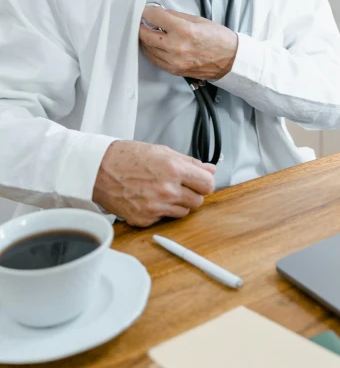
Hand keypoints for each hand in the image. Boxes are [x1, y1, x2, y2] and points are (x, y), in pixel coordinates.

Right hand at [92, 140, 215, 226]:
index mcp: (174, 170)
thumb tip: (210, 169)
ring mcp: (156, 207)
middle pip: (198, 200)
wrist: (98, 170)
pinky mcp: (144, 220)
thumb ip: (189, 162)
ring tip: (162, 190)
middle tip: (179, 184)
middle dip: (192, 192)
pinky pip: (164, 218)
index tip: (201, 180)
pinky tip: (149, 198)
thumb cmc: (127, 157)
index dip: (205, 182)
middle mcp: (167, 190)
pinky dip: (161, 210)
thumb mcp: (162, 151)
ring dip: (178, 203)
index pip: (207, 184)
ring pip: (184, 212)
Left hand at [139, 6, 237, 80]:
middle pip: (145, 35)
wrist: (230, 59)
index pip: (155, 17)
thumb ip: (176, 16)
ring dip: (145, 39)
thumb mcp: (197, 20)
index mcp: (184, 30)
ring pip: (148, 49)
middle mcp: (176, 47)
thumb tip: (160, 14)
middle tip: (141, 21)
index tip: (143, 10)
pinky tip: (154, 45)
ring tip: (148, 32)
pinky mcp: (174, 70)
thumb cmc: (218, 38)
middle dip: (140, 26)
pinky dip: (151, 51)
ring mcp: (174, 61)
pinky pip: (155, 60)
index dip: (146, 11)